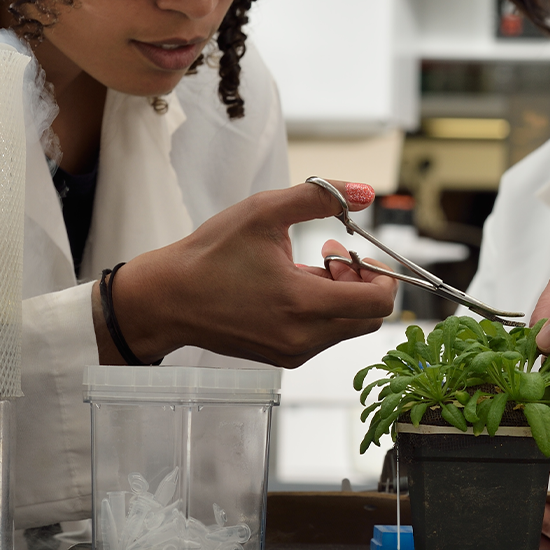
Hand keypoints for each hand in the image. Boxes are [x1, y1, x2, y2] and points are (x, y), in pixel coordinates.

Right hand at [94, 178, 397, 364]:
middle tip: (330, 256)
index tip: (355, 251)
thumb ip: (320, 197)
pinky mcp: (283, 358)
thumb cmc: (210, 255)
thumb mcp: (264, 211)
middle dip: (362, 283)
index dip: (381, 273)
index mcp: (302, 305)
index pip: (379, 303)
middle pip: (369, 319)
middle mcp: (303, 338)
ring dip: (342, 295)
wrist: (167, 299)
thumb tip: (365, 191)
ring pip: (348, 327)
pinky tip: (293, 286)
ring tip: (307, 267)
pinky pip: (325, 336)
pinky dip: (323, 310)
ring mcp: (293, 353)